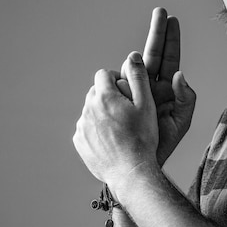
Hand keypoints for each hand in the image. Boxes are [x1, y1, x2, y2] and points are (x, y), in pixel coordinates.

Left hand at [73, 52, 159, 187]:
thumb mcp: (147, 104)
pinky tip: (113, 140)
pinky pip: (86, 128)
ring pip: (91, 110)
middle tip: (128, 111)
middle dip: (110, 96)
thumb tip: (133, 55)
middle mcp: (88, 109)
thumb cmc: (142, 137)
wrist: (131, 171)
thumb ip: (138, 77)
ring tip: (122, 127)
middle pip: (96, 91)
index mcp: (104, 96)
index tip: (128, 92)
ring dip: (103, 113)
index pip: (104, 74)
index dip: (117, 79)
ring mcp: (81, 126)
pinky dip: (97, 130)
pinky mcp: (79, 142)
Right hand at [119, 7, 195, 166]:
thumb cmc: (164, 144)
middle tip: (161, 10)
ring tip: (133, 74)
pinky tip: (114, 80)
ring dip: (132, 66)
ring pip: (130, 68)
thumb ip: (186, 99)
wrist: (139, 164)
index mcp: (165, 88)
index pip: (169, 58)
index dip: (170, 38)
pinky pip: (114, 85)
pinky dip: (115, 80)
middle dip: (157, 32)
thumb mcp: (181, 122)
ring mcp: (131, 90)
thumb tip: (180, 74)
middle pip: (153, 53)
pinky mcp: (116, 99)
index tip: (171, 18)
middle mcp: (149, 85)